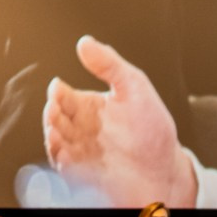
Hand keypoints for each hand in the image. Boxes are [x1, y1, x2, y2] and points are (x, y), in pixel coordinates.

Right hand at [43, 37, 199, 205]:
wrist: (165, 170)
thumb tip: (85, 42)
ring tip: (55, 126)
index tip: (58, 86)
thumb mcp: (134, 87)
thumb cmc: (152, 131)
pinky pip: (64, 165)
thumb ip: (109, 64)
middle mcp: (82, 129)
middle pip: (56, 117)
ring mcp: (81, 151)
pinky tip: (64, 150)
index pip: (65, 96)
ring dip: (52, 133)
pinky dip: (60, 157)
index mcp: (90, 107)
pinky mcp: (82, 173)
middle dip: (52, 112)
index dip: (58, 91)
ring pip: (56, 140)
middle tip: (54, 106)